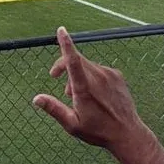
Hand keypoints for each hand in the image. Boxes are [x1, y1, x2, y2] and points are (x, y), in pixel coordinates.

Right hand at [33, 28, 145, 157]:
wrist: (127, 133)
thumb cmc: (98, 131)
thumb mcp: (72, 124)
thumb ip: (54, 108)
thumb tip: (36, 98)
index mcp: (84, 88)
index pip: (73, 60)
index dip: (65, 44)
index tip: (61, 30)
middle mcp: (98, 77)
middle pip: (76, 59)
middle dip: (63, 65)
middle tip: (55, 78)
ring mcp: (109, 74)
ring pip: (87, 65)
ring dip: (77, 73)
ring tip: (77, 94)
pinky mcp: (117, 75)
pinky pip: (98, 69)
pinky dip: (91, 75)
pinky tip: (93, 93)